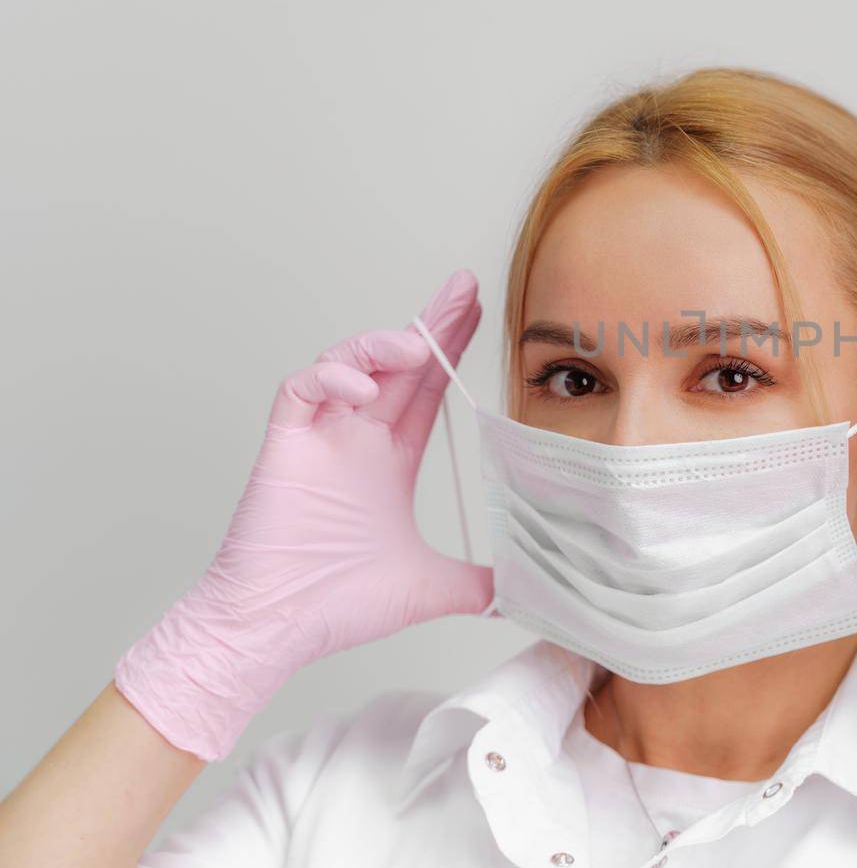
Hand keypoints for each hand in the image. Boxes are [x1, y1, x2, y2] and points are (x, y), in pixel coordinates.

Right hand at [114, 269, 493, 759]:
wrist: (272, 629)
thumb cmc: (333, 606)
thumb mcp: (427, 588)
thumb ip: (477, 583)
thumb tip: (524, 592)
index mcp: (388, 459)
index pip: (428, 390)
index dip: (451, 350)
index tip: (480, 312)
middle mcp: (355, 438)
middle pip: (398, 364)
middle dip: (432, 322)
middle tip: (464, 286)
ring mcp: (318, 438)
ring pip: (347, 362)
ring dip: (381, 345)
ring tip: (417, 343)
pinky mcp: (284, 445)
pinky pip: (301, 389)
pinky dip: (330, 377)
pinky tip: (360, 386)